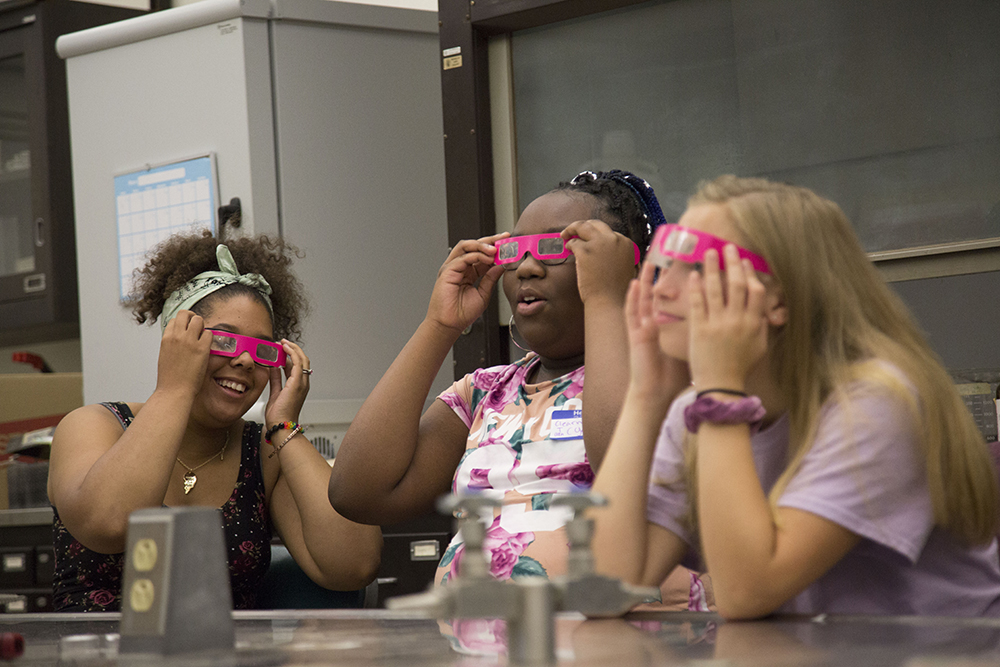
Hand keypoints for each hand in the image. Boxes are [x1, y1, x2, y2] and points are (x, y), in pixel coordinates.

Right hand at [155, 310, 212, 395]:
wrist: (174, 391)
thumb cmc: (170, 378)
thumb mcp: (165, 355)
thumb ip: (172, 344)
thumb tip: (180, 339)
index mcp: (166, 338)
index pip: (174, 320)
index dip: (182, 325)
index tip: (186, 332)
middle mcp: (177, 336)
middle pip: (185, 313)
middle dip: (192, 318)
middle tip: (197, 329)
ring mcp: (189, 341)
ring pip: (199, 319)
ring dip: (202, 327)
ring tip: (202, 339)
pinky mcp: (202, 348)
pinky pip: (209, 334)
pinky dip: (209, 339)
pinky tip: (207, 348)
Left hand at [265, 339, 309, 424]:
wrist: (280, 425)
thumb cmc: (278, 415)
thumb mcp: (275, 392)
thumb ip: (275, 379)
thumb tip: (273, 367)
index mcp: (298, 386)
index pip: (298, 366)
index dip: (291, 355)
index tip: (282, 348)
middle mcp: (303, 383)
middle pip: (303, 360)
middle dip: (293, 349)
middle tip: (283, 342)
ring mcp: (302, 383)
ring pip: (302, 359)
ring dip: (293, 348)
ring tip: (283, 342)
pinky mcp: (297, 383)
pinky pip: (298, 363)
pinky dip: (292, 353)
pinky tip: (284, 347)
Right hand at [425, 233, 508, 332]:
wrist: (449, 325)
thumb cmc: (461, 314)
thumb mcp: (483, 295)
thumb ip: (490, 279)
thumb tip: (500, 266)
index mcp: (467, 272)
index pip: (481, 255)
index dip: (495, 249)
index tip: (508, 245)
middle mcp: (459, 267)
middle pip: (473, 246)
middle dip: (489, 240)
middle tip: (503, 238)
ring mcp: (452, 268)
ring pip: (466, 246)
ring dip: (482, 244)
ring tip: (495, 248)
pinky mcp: (447, 271)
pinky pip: (463, 257)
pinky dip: (476, 255)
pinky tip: (488, 258)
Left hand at [563, 220, 637, 305]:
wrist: (609, 301)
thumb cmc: (616, 290)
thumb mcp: (626, 268)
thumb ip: (618, 255)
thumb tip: (606, 251)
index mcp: (626, 243)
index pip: (609, 232)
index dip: (598, 236)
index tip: (590, 240)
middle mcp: (614, 239)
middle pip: (596, 224)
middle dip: (584, 225)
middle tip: (574, 230)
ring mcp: (599, 244)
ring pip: (582, 226)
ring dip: (572, 228)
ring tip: (565, 234)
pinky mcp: (585, 251)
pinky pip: (573, 242)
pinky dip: (569, 245)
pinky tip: (567, 249)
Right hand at [625, 261, 691, 405]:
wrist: (656, 394)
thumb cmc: (674, 376)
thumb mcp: (693, 351)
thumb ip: (705, 336)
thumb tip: (729, 327)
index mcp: (669, 326)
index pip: (676, 299)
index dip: (681, 283)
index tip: (692, 266)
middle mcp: (655, 323)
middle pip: (660, 293)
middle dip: (665, 274)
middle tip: (670, 254)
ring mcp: (643, 328)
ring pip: (644, 298)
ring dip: (645, 280)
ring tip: (649, 260)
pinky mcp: (635, 335)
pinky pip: (631, 313)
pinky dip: (631, 298)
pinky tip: (633, 283)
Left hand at [687, 246, 768, 390]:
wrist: (720, 386)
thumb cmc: (740, 367)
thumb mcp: (759, 347)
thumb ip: (762, 326)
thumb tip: (764, 310)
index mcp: (754, 323)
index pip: (755, 292)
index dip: (750, 274)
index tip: (744, 261)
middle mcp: (737, 320)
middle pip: (736, 285)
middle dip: (732, 263)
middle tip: (727, 248)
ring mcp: (717, 324)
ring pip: (715, 289)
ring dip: (711, 268)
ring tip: (708, 253)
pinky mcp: (700, 329)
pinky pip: (698, 303)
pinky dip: (696, 288)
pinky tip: (693, 275)